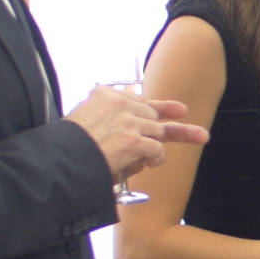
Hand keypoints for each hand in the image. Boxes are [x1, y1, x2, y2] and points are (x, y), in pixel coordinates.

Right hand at [67, 85, 208, 178]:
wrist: (58, 159)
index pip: (139, 99)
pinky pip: (156, 150)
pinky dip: (154, 159)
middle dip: (175, 129)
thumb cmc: (68, 146)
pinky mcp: (133, 140)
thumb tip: (136, 108)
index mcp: (104, 95)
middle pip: (154, 115)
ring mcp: (127, 121)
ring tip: (150, 158)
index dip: (162, 107)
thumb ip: (109, 113)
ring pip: (156, 133)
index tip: (180, 111)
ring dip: (155, 149)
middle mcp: (118, 103)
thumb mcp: (85, 119)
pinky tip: (145, 163)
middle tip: (201, 136)